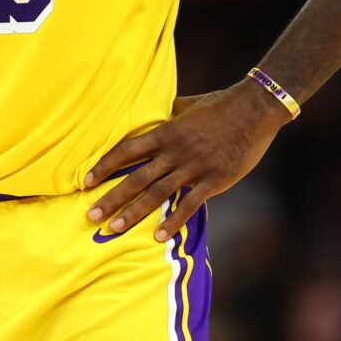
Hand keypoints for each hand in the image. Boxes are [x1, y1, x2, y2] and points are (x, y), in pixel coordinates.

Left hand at [84, 79, 288, 240]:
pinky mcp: (213, 181)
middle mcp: (174, 152)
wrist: (254, 110)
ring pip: (157, 194)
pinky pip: (188, 205)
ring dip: (134, 213)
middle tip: (90, 215)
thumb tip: (157, 113)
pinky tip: (157, 236)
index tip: (86, 181)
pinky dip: (172, 221)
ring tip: (114, 228)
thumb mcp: (186, 104)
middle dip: (111, 198)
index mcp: (165, 132)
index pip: (127, 151)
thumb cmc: (220, 104)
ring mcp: (193, 168)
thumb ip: (168, 113)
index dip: (104, 166)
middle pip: (136, 178)